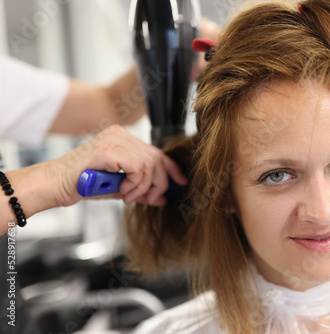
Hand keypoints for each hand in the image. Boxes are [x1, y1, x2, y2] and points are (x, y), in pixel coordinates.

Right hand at [51, 124, 186, 206]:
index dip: (171, 169)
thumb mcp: (120, 186)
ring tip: (129, 197)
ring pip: (149, 165)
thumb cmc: (83, 184)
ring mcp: (115, 139)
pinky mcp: (110, 150)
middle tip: (153, 199)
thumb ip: (140, 187)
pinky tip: (122, 192)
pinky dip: (135, 185)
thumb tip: (162, 196)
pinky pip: (138, 168)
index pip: (156, 152)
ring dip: (143, 187)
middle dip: (160, 183)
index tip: (180, 183)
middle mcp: (120, 134)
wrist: (56, 184)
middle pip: (157, 158)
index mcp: (122, 138)